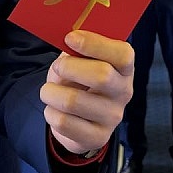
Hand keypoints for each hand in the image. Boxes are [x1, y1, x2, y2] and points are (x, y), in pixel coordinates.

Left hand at [41, 30, 133, 154]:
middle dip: (70, 67)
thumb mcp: (82, 59)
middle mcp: (124, 92)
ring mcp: (113, 117)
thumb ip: (79, 48)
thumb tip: (66, 35)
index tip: (70, 38)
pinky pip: (64, 123)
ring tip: (48, 91)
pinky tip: (54, 110)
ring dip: (51, 92)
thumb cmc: (80, 79)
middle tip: (57, 67)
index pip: (122, 54)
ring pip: (74, 101)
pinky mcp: (98, 137)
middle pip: (102, 75)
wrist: (78, 117)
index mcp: (125, 67)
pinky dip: (50, 113)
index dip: (95, 44)